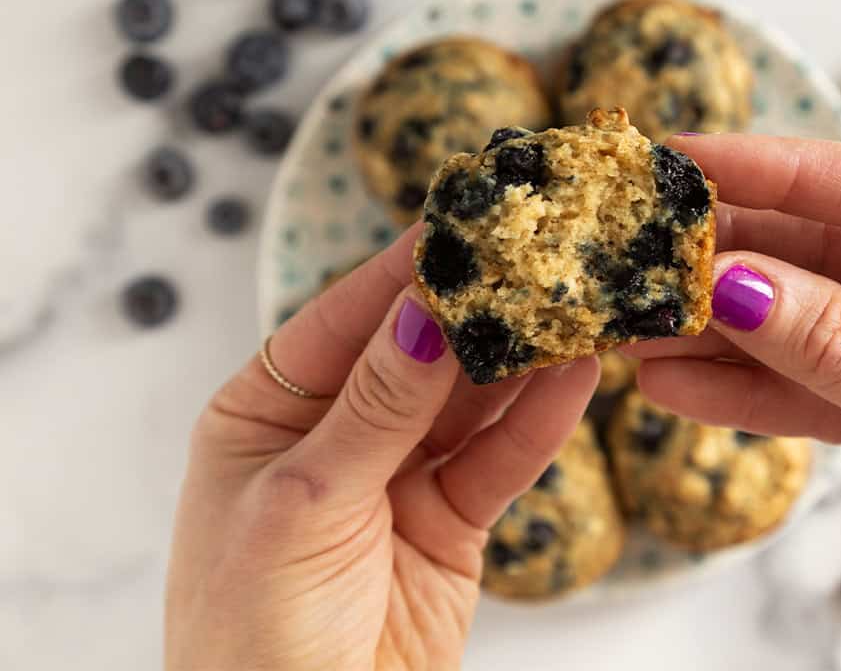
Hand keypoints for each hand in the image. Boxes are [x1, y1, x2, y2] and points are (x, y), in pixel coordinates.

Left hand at [165, 225, 598, 670]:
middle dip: (478, 309)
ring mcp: (397, 478)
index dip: (406, 271)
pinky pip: (500, 460)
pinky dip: (539, 422)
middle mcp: (334, 436)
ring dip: (522, 359)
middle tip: (539, 255)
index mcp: (265, 415)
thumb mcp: (304, 505)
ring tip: (576, 306)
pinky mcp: (451, 522)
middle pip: (419, 354)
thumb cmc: (254, 633)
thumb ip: (376, 407)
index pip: (345, 320)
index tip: (466, 220)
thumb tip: (423, 310)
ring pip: (471, 402)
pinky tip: (577, 377)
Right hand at [627, 134, 840, 669]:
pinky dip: (747, 390)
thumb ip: (838, 347)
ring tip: (641, 332)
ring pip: (808, 322)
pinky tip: (678, 387)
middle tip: (644, 257)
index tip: (691, 160)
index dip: (778, 170)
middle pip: (830, 252)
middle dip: (734, 260)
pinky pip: (810, 385)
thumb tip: (735, 283)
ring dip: (724, 331)